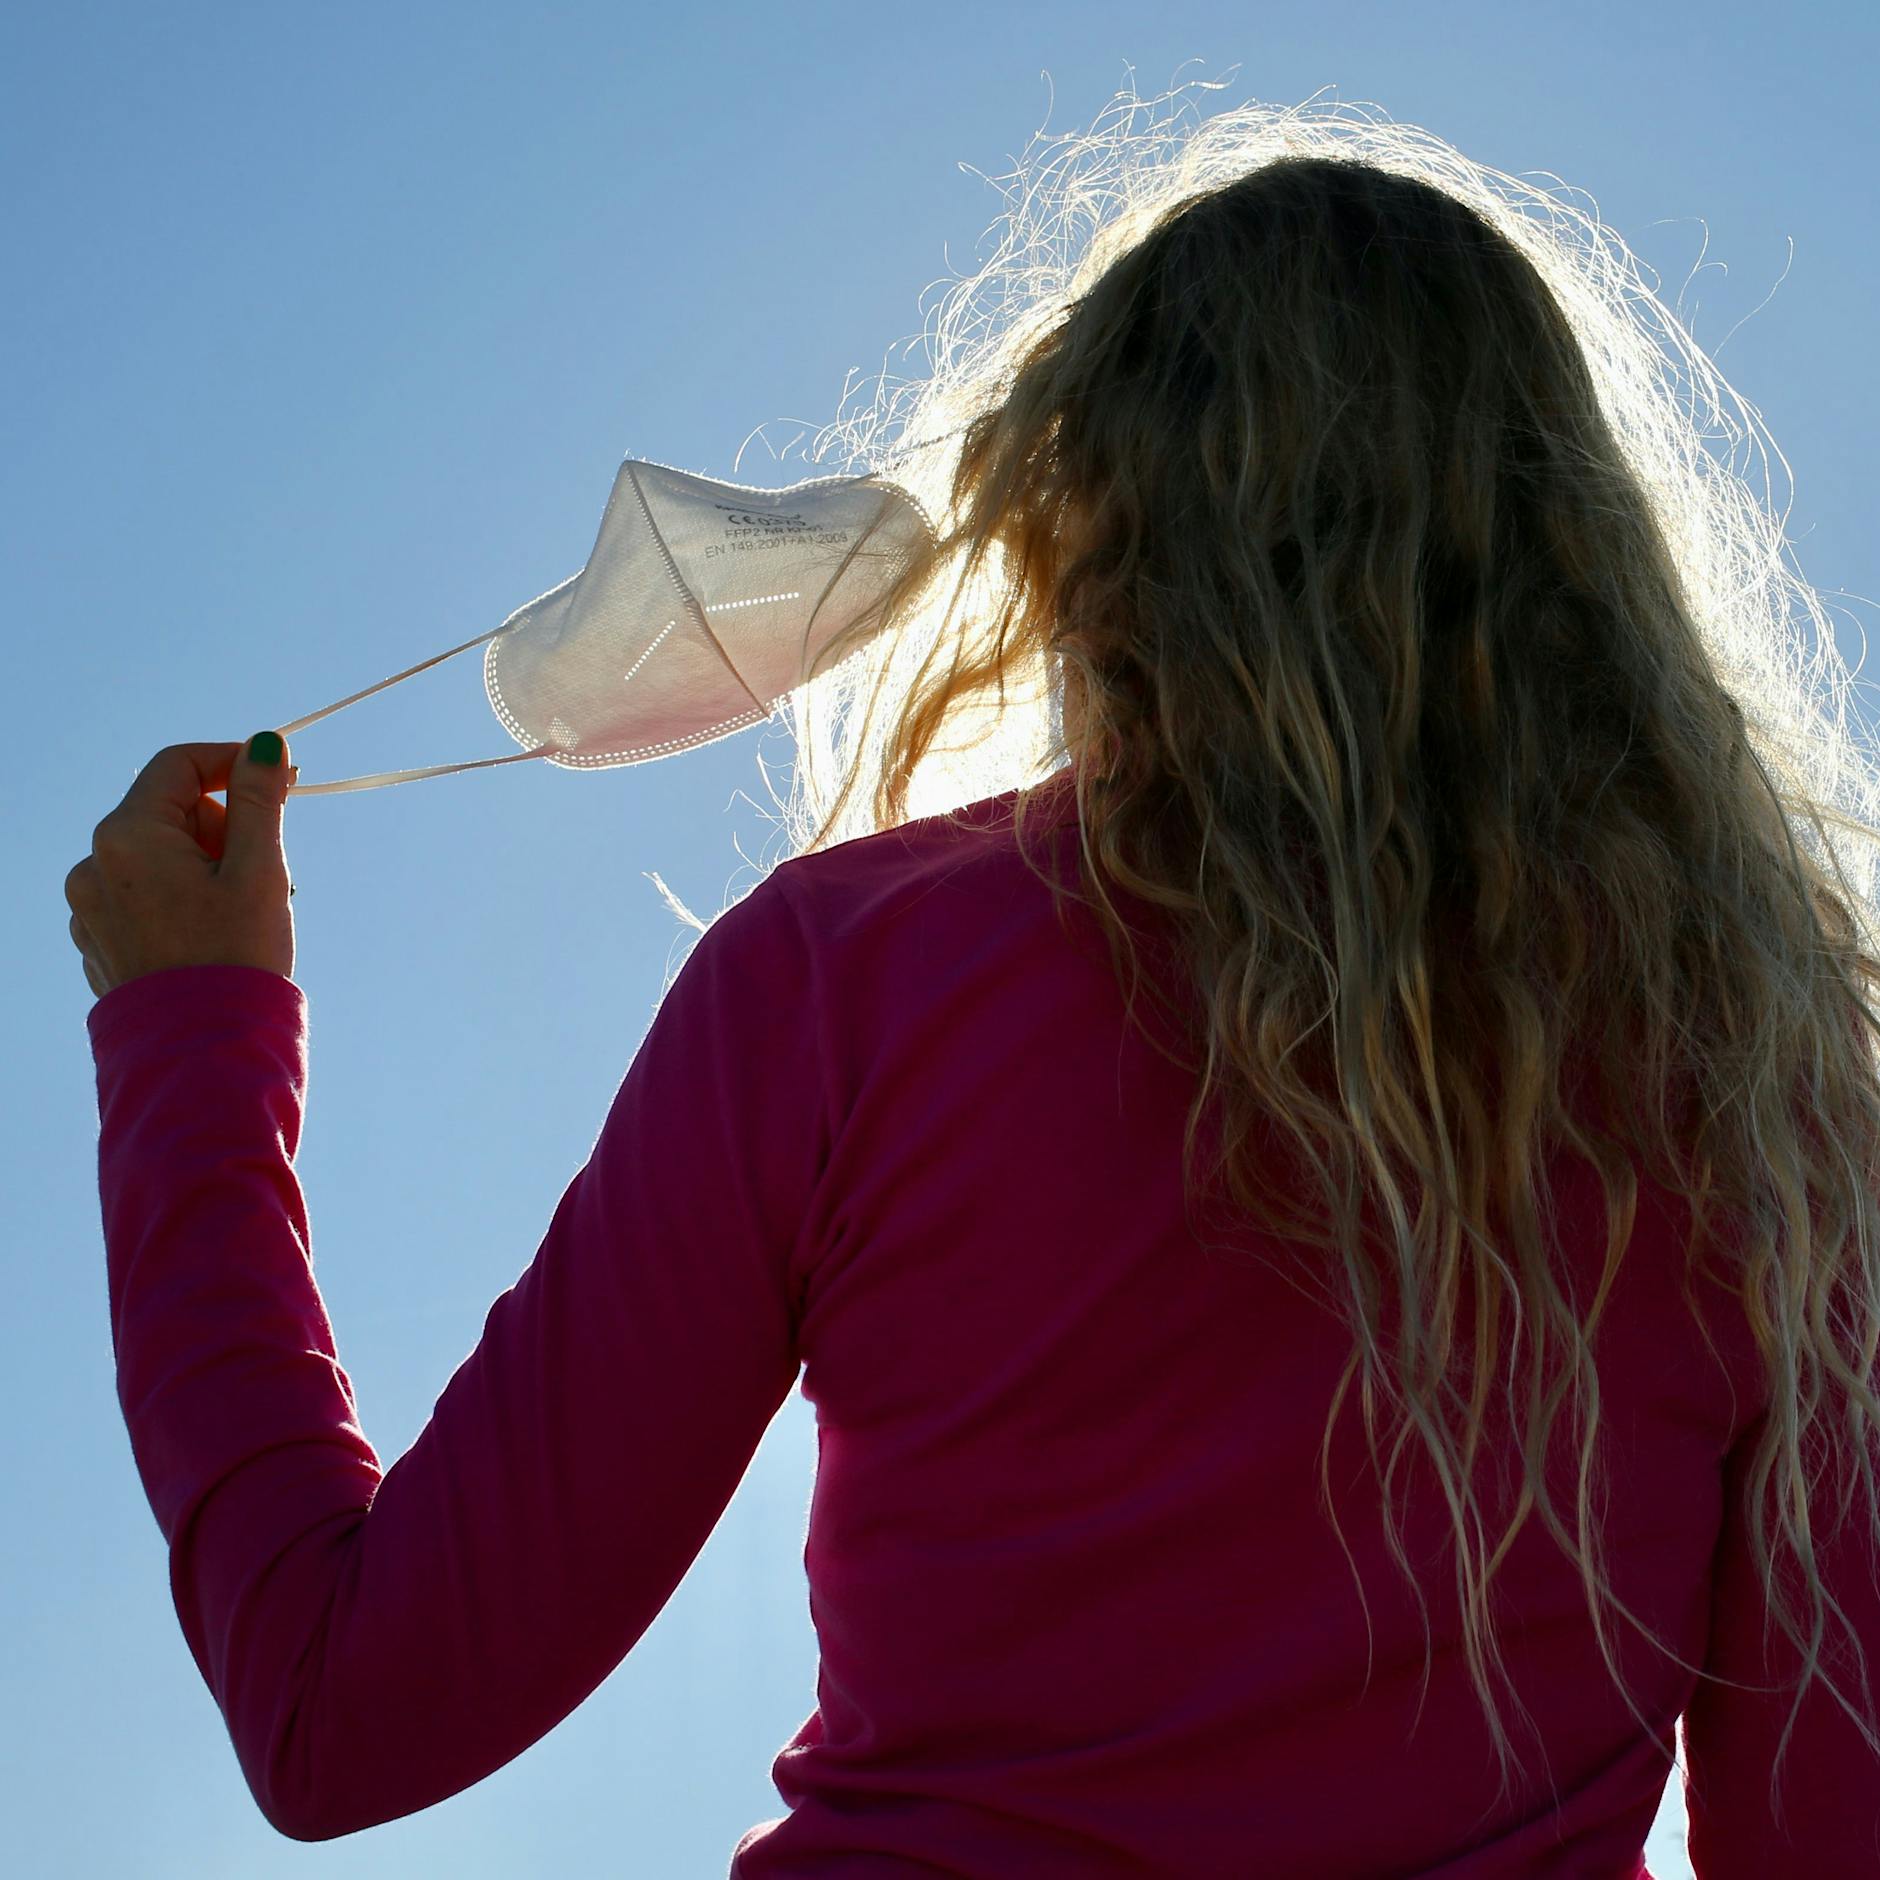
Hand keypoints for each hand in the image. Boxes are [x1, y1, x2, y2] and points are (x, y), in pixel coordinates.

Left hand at [65, 734, 298, 1001]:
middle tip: (268, 868)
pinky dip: (180, 899)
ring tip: (243, 910)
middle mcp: (94, 865)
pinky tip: (211, 936)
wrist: (202, 1051)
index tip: (280, 778)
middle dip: (223, 827)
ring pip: (157, 856)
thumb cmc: (236, 957)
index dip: (232, 762)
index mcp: (129, 837)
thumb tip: (265, 743)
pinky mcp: (98, 942)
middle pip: (168, 812)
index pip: (178, 765)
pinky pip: (142, 896)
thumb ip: (259, 799)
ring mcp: (89, 907)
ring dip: (205, 865)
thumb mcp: (259, 869)